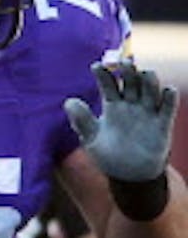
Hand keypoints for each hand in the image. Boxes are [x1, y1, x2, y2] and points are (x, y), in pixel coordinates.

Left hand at [64, 63, 177, 181]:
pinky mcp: (162, 124)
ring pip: (150, 90)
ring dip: (149, 81)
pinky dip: (169, 99)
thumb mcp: (91, 138)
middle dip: (128, 71)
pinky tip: (167, 91)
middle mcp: (131, 105)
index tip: (95, 66)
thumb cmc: (108, 155)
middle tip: (124, 62)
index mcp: (112, 105)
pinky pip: (167, 108)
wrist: (129, 175)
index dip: (103, 75)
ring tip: (145, 73)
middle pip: (131, 82)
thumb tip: (69, 102)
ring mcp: (147, 113)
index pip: (108, 84)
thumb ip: (81, 120)